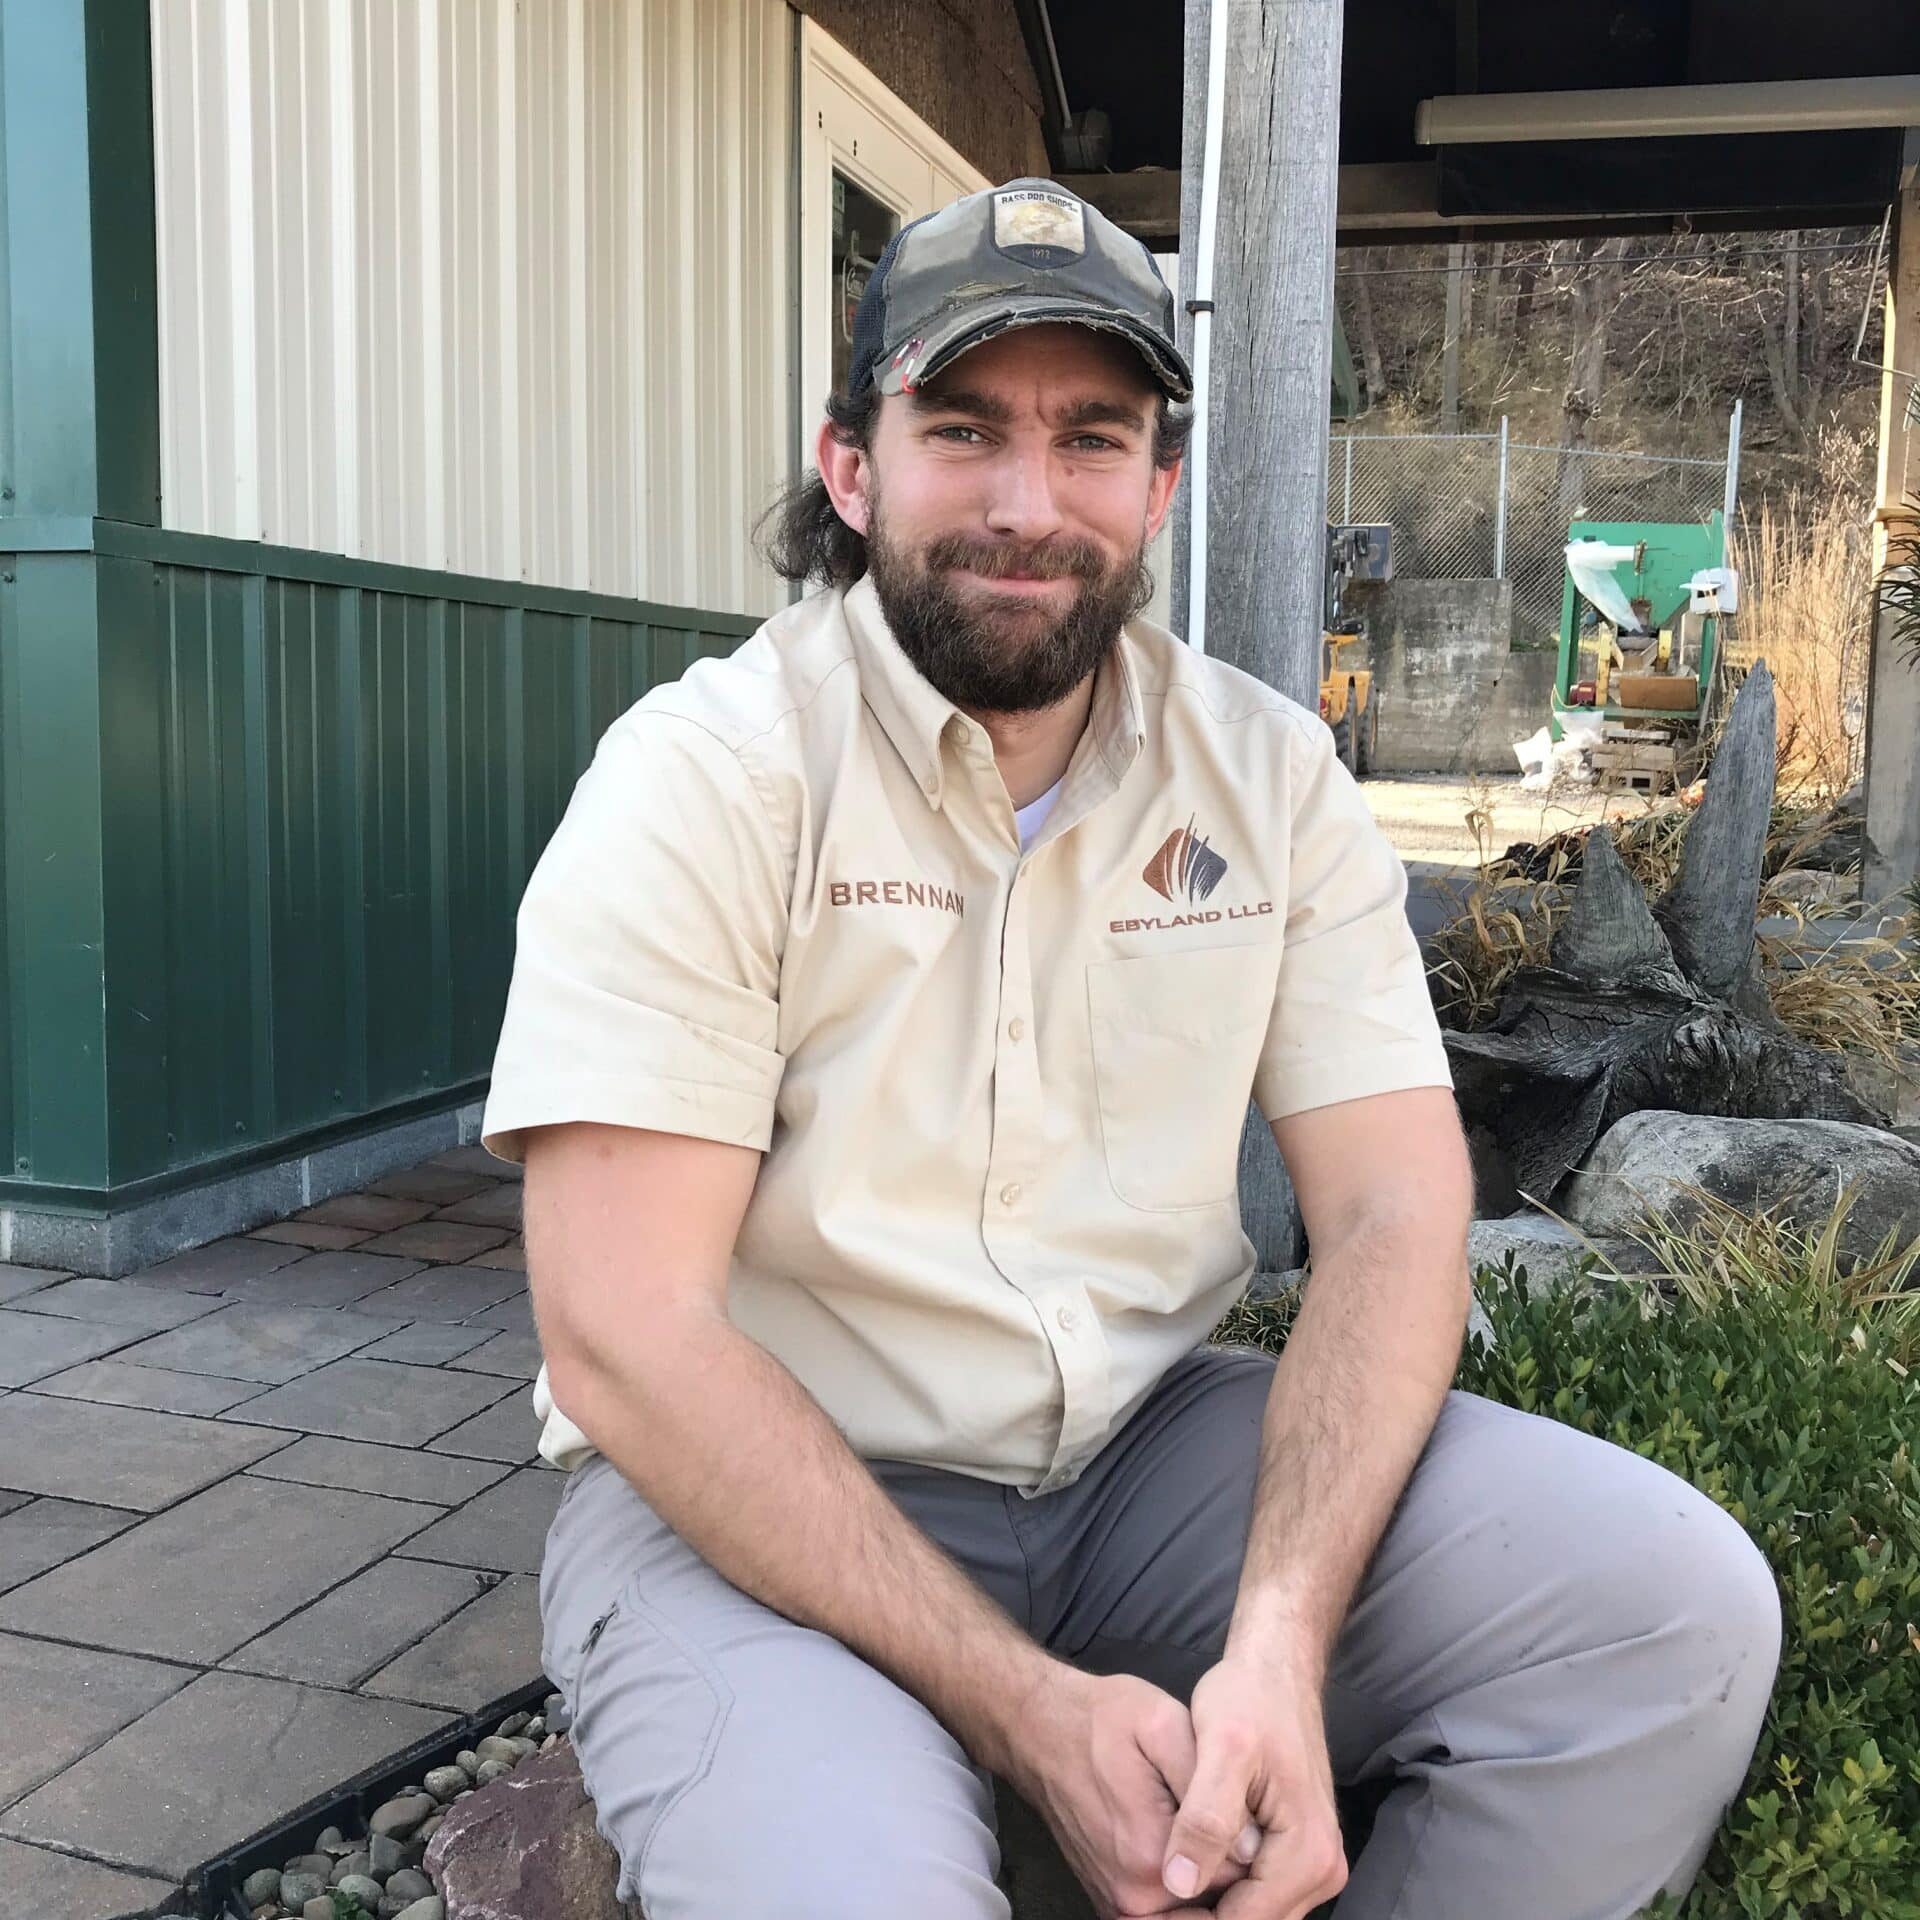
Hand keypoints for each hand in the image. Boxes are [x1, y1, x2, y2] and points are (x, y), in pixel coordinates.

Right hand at [1009, 1667, 1262, 1917]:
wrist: (1042, 1729)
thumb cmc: (1103, 1720)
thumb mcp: (1162, 1724)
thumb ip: (1207, 1787)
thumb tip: (1250, 1847)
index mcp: (1150, 1854)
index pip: (1238, 1873)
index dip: (1252, 1838)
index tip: (1250, 1804)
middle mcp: (1133, 1894)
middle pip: (1219, 1897)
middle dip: (1232, 1859)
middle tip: (1232, 1812)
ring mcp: (1118, 1903)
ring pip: (1196, 1905)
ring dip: (1210, 1872)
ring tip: (1211, 1822)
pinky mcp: (1111, 1902)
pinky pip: (1169, 1909)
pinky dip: (1186, 1884)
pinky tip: (1184, 1837)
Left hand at [1158, 1653, 1349, 1916]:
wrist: (1275, 1671)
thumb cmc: (1249, 1699)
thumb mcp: (1222, 1748)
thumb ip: (1206, 1818)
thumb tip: (1179, 1883)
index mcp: (1309, 1854)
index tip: (1145, 1911)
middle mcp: (1322, 1870)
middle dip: (1199, 1916)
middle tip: (1149, 1902)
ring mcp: (1313, 1863)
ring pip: (1254, 1912)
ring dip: (1208, 1906)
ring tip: (1162, 1878)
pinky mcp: (1297, 1853)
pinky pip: (1257, 1892)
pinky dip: (1221, 1888)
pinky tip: (1183, 1865)